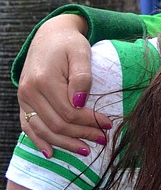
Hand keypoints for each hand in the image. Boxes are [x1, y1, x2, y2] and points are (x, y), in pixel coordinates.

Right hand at [17, 14, 109, 157]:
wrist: (50, 36)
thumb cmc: (69, 44)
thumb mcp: (81, 53)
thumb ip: (82, 77)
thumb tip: (81, 103)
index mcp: (44, 80)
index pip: (69, 112)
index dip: (90, 122)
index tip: (109, 124)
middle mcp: (29, 91)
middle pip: (57, 124)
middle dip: (81, 135)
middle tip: (102, 139)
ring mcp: (23, 98)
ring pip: (43, 130)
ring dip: (65, 144)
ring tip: (86, 151)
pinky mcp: (23, 102)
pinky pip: (28, 126)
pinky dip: (39, 141)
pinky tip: (51, 153)